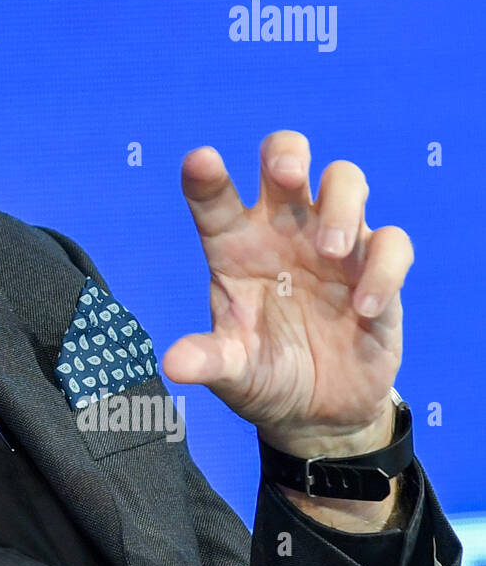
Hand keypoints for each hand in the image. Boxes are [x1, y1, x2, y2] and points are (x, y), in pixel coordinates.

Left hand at [161, 131, 411, 476]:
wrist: (318, 411)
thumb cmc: (264, 375)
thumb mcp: (233, 372)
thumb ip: (209, 361)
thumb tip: (174, 366)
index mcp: (233, 247)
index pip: (213, 198)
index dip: (205, 176)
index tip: (201, 161)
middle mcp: (281, 232)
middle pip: (284, 157)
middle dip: (287, 154)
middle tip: (287, 177)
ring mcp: (332, 245)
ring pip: (345, 180)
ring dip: (341, 204)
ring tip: (331, 251)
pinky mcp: (377, 269)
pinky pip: (391, 242)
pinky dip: (383, 267)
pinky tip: (364, 308)